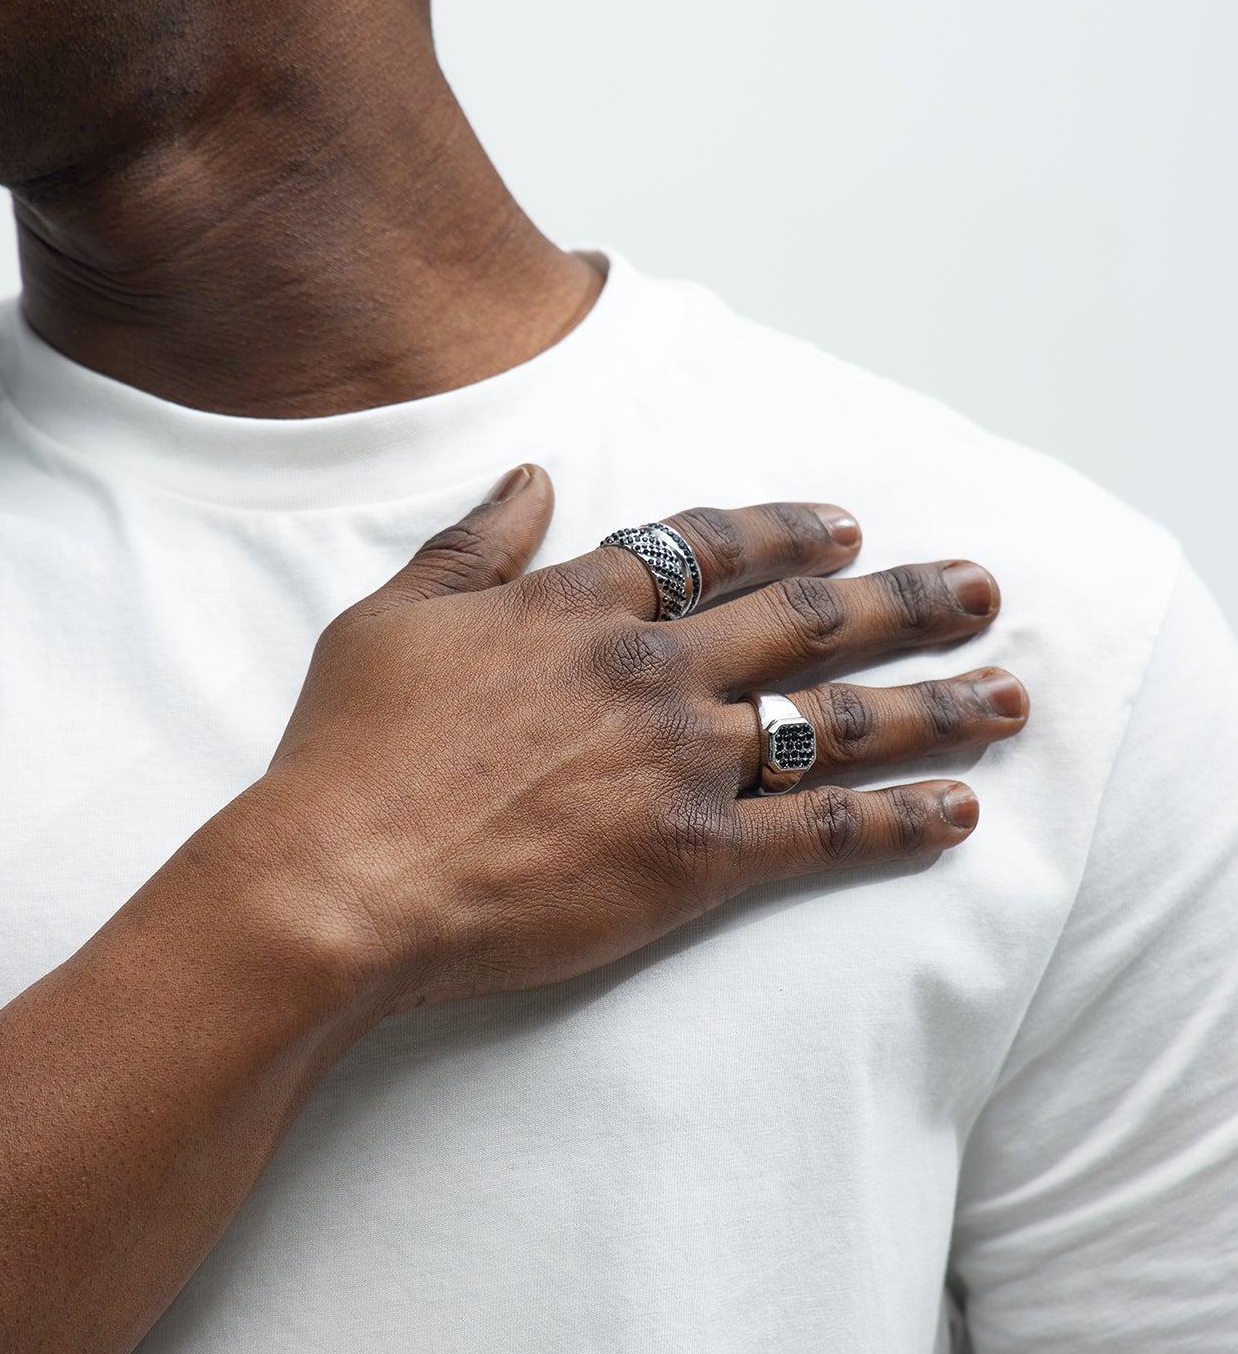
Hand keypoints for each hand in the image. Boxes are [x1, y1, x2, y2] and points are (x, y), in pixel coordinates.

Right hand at [257, 465, 1027, 1020]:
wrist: (344, 877)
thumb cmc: (350, 752)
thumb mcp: (396, 615)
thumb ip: (475, 544)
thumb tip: (529, 476)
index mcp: (582, 605)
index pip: (709, 547)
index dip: (784, 531)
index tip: (841, 524)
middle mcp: (653, 669)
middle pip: (810, 621)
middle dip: (906, 598)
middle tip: (980, 588)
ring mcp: (683, 762)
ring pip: (840, 721)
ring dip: (937, 702)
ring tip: (1009, 693)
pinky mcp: (695, 858)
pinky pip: (822, 832)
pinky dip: (900, 819)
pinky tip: (960, 810)